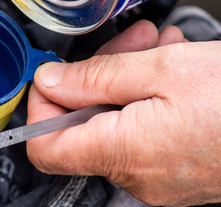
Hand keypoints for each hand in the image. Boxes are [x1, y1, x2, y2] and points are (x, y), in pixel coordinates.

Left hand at [26, 20, 220, 205]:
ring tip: (161, 46)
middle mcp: (138, 177)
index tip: (55, 73)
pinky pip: (144, 133)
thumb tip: (49, 81)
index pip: (43, 147)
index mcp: (123, 153)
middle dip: (97, 74)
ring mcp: (161, 180)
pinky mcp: (180, 174)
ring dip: (128, 77)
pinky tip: (175, 68)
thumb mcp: (163, 68)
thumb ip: (94, 76)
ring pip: (116, 122)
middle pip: (82, 125)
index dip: (39, 106)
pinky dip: (149, 98)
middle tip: (129, 41)